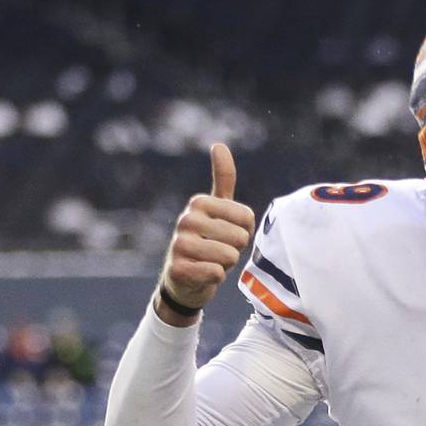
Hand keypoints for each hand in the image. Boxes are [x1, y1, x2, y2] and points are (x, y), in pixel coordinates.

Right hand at [156, 143, 255, 324]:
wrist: (184, 280)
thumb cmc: (208, 241)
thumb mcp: (217, 210)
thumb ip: (223, 178)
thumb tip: (219, 144)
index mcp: (199, 202)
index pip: (247, 218)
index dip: (244, 232)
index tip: (225, 234)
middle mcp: (186, 220)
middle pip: (240, 237)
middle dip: (235, 249)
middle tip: (217, 251)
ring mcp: (179, 245)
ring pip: (229, 256)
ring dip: (225, 265)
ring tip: (210, 262)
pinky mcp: (178, 269)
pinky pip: (216, 273)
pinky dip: (215, 278)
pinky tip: (202, 275)